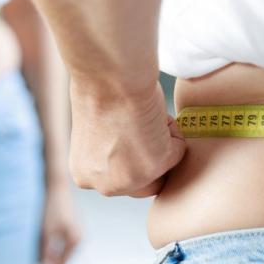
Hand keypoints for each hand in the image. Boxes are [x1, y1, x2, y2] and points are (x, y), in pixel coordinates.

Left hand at [33, 181, 82, 263]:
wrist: (53, 182)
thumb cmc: (50, 205)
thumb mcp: (46, 231)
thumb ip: (46, 254)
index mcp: (74, 242)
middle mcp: (74, 241)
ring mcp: (69, 235)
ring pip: (54, 257)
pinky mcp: (61, 230)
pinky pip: (52, 249)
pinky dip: (42, 256)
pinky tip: (31, 258)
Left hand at [68, 78, 186, 197]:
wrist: (109, 77)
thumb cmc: (99, 89)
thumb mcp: (95, 133)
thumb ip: (110, 151)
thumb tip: (130, 149)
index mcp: (84, 175)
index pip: (120, 181)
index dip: (134, 158)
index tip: (138, 138)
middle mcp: (106, 185)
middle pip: (146, 184)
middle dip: (152, 157)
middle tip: (150, 129)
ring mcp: (133, 179)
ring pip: (164, 166)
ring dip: (162, 141)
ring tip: (146, 115)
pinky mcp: (157, 166)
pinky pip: (178, 150)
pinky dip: (173, 129)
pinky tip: (154, 113)